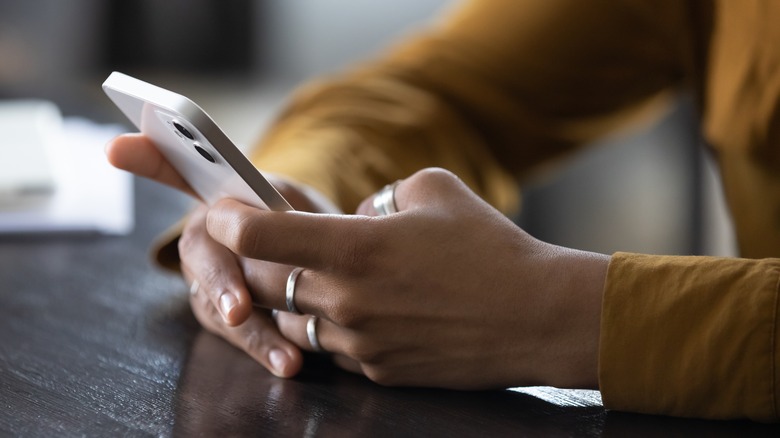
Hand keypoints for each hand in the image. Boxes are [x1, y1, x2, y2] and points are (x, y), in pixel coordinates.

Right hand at [106, 134, 340, 376]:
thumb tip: (287, 231)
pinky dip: (263, 348)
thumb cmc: (302, 221)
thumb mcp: (301, 204)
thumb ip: (286, 213)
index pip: (174, 168)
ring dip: (251, 332)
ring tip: (286, 356)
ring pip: (214, 303)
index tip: (117, 148)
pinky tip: (288, 364)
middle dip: (221, 282)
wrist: (316, 257)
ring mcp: (204, 274)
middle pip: (199, 253)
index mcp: (219, 193)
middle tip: (239, 310)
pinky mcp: (217, 310)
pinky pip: (233, 331)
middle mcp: (203, 232)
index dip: (146, 157)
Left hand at [206, 168, 609, 389]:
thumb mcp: (435, 189)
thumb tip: (361, 217)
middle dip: (255, 264)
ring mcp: (360, 344)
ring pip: (296, 323)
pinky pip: (335, 349)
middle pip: (265, 285)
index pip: (261, 234)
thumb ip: (382, 196)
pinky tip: (366, 310)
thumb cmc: (490, 246)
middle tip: (266, 246)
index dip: (229, 219)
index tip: (221, 210)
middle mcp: (346, 301)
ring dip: (297, 300)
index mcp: (354, 248)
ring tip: (324, 279)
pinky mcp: (379, 372)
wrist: (537, 315)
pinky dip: (334, 327)